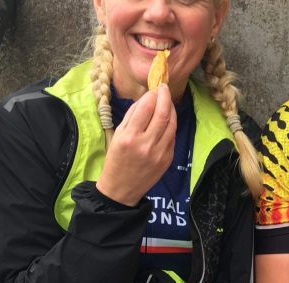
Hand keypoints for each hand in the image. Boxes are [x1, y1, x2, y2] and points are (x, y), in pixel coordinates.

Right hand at [96, 84, 176, 206]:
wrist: (122, 189)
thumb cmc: (116, 159)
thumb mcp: (118, 135)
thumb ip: (132, 116)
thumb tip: (147, 98)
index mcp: (130, 137)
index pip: (146, 108)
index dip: (153, 95)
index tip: (155, 87)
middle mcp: (146, 144)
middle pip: (163, 114)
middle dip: (165, 97)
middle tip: (164, 88)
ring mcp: (159, 153)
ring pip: (171, 124)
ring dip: (171, 109)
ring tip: (167, 101)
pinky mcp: (167, 159)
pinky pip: (172, 136)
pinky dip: (171, 124)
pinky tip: (168, 118)